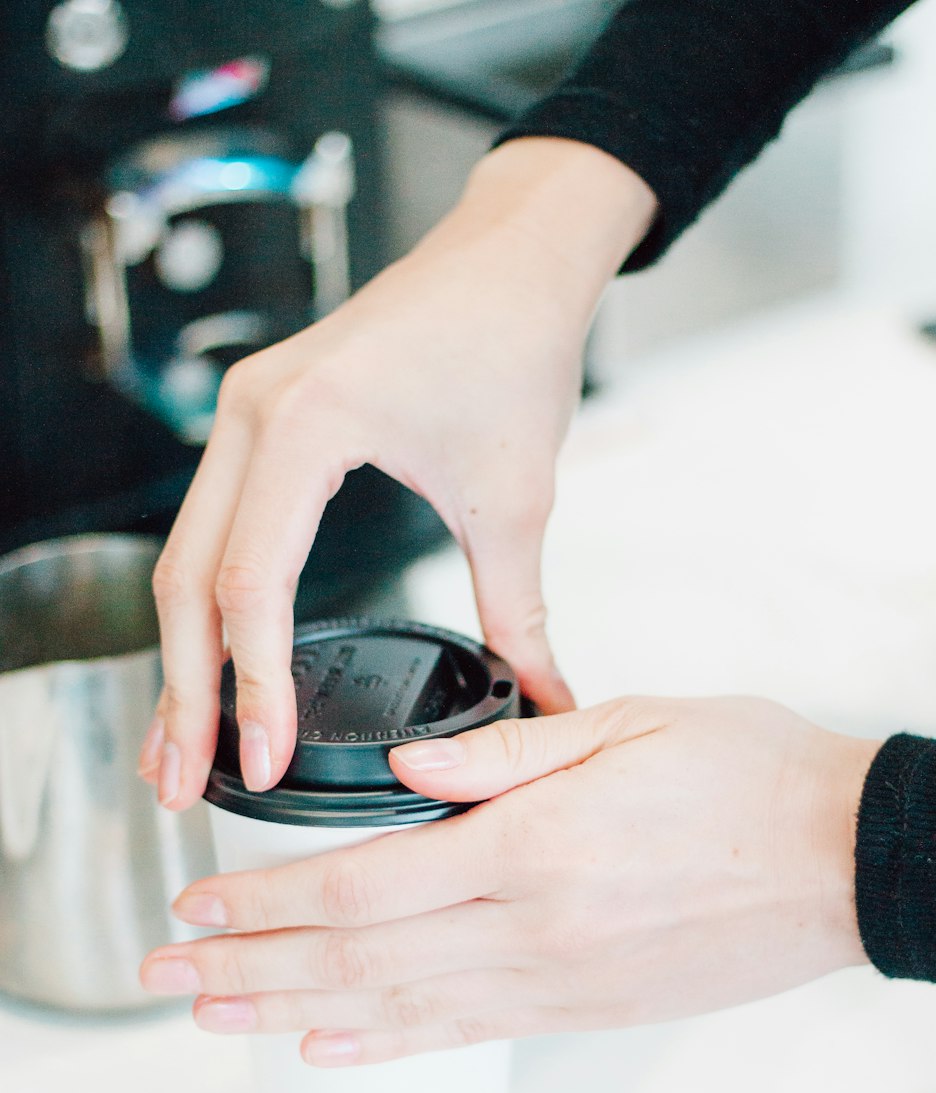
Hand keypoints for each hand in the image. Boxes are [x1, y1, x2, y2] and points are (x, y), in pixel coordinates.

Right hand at [138, 138, 655, 809]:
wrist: (513, 256)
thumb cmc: (514, 345)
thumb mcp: (515, 499)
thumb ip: (520, 615)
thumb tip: (545, 701)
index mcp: (305, 424)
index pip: (253, 585)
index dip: (254, 687)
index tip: (264, 762)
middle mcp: (252, 412)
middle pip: (187, 580)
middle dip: (184, 693)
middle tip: (186, 782)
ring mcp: (246, 412)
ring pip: (185, 557)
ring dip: (180, 657)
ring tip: (179, 747)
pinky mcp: (262, 421)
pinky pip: (213, 527)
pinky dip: (207, 606)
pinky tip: (211, 663)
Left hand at [141, 696, 879, 1063]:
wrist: (846, 861)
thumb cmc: (750, 777)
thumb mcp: (634, 723)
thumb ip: (510, 749)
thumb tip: (410, 763)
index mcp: (535, 844)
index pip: (365, 881)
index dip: (269, 898)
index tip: (198, 906)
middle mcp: (533, 927)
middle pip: (359, 955)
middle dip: (251, 968)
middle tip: (166, 980)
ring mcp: (558, 982)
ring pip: (398, 1008)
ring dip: (295, 1014)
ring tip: (217, 1020)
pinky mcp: (586, 1011)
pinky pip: (468, 1035)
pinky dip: (389, 1045)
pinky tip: (329, 1050)